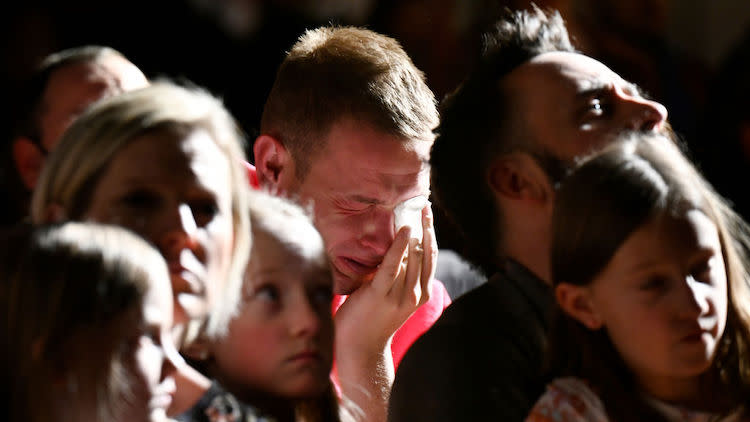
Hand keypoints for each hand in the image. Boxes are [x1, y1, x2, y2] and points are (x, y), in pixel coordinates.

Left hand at [334, 205, 435, 354]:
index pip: (430, 257)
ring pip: (412, 257)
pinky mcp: (381, 294)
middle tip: (424, 206)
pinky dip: (399, 247)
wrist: (360, 349)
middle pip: (425, 253)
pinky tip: (404, 230)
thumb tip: (393, 246)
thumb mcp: (391, 295)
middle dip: (426, 228)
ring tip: (413, 211)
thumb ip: (395, 275)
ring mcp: (400, 295)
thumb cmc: (371, 319)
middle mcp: (415, 293)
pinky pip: (392, 265)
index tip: (428, 215)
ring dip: (414, 232)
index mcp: (420, 293)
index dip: (431, 235)